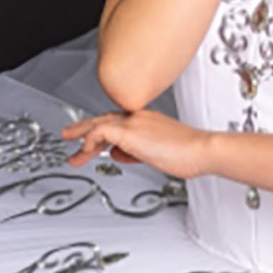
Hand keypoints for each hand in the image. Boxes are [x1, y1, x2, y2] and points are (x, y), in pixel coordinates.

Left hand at [60, 108, 211, 177]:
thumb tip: (120, 154)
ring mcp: (134, 122)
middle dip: (85, 129)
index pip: (118, 122)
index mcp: (146, 120)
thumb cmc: (190, 153)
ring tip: (73, 152)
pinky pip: (100, 131)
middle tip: (70, 136)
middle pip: (104, 119)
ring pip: (98, 123)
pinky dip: (90, 141)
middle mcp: (138, 117)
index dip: (102, 134)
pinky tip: (86, 151)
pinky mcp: (130, 131)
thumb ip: (135, 153)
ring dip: (82, 138)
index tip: (94, 147)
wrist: (202, 149)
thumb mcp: (157, 155)